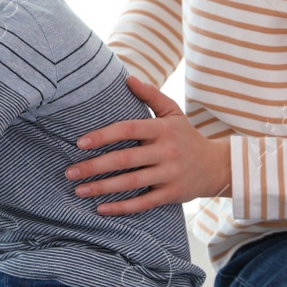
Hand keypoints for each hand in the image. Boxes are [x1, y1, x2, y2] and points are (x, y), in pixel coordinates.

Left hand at [63, 76, 230, 215]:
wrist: (216, 166)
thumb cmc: (186, 136)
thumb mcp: (173, 112)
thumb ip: (150, 95)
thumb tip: (128, 78)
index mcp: (162, 129)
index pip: (128, 129)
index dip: (103, 135)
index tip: (80, 143)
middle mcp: (166, 151)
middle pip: (125, 159)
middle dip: (94, 166)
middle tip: (70, 172)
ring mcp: (169, 174)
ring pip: (131, 182)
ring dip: (102, 188)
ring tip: (79, 190)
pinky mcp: (171, 194)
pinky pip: (143, 203)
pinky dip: (121, 208)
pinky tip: (101, 209)